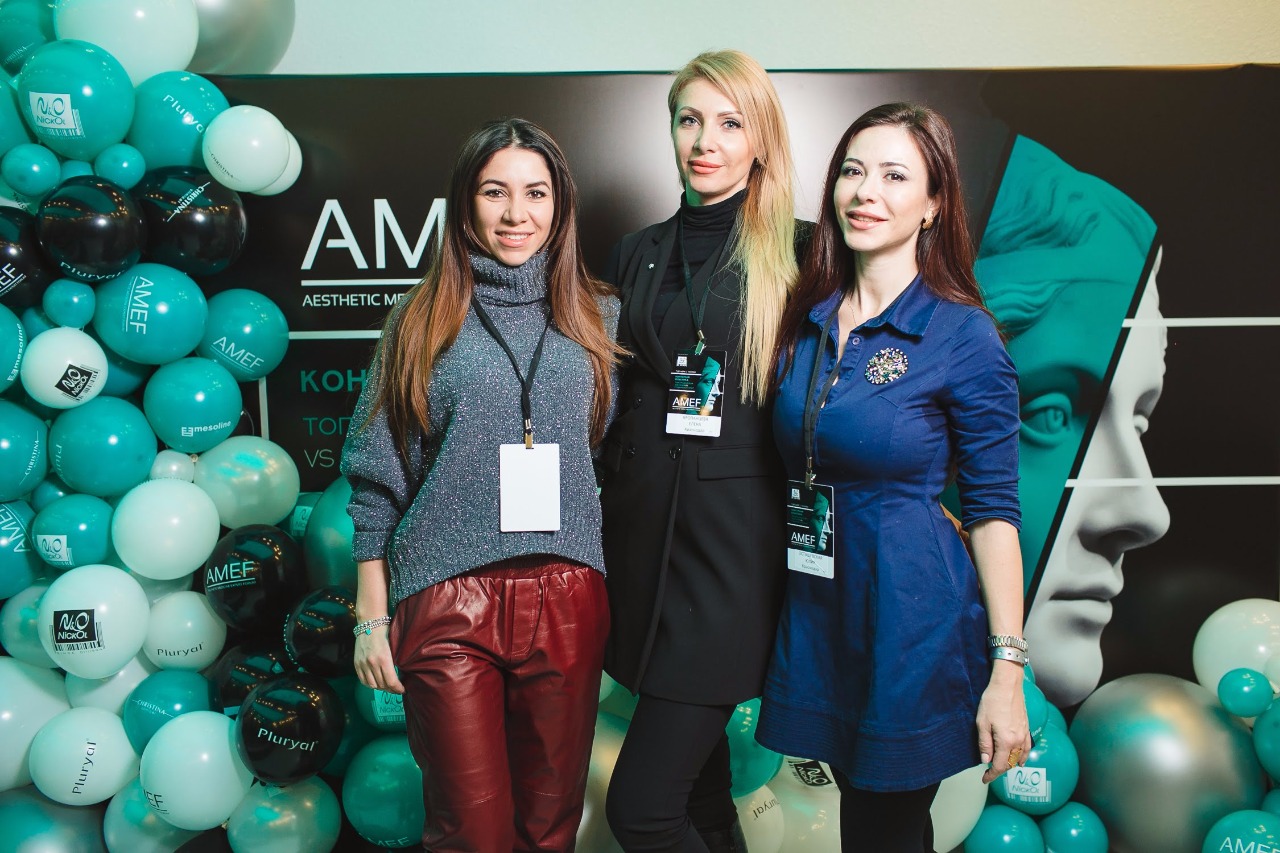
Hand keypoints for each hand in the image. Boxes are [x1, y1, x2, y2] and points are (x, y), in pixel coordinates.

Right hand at [354, 629, 403, 694]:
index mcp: (384, 660)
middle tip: (396, 689)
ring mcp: (363, 664)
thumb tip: (398, 677)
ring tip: (386, 686)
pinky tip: (376, 683)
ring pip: (372, 685)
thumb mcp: (393, 648)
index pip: (391, 682)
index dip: (398, 689)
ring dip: (380, 688)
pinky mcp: (357, 664)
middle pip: (382, 685)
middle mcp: (372, 664)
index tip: (403, 690)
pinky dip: (370, 684)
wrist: (370, 624)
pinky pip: (363, 680)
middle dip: (391, 689)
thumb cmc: (385, 633)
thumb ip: (393, 663)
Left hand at [977, 664, 1029, 783]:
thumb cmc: (992, 701)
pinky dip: (1023, 757)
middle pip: (1010, 763)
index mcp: (1006, 741)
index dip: (991, 775)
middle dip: (999, 770)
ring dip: (1010, 764)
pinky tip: (1020, 760)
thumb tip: (986, 761)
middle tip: (988, 772)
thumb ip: (984, 744)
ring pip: (1019, 757)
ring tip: (999, 766)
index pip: (1000, 766)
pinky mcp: (1027, 729)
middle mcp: (1018, 741)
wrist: (1007, 685)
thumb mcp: (982, 723)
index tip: (984, 779)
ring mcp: (1024, 735)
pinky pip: (1027, 748)